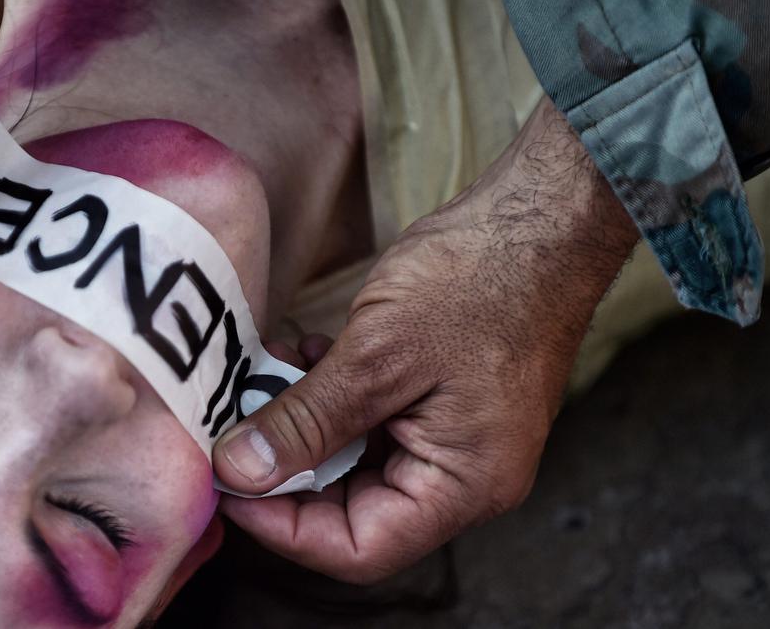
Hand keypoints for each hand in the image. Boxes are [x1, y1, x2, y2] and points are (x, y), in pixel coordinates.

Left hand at [213, 98, 639, 582]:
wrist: (540, 219)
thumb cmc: (479, 281)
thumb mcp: (375, 355)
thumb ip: (305, 422)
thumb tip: (240, 470)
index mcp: (464, 485)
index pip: (358, 550)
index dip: (283, 528)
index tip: (229, 485)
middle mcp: (463, 477)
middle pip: (353, 511)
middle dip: (286, 472)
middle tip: (232, 429)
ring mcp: (453, 438)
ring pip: (356, 463)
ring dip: (303, 426)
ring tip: (264, 378)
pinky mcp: (441, 403)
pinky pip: (372, 422)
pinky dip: (330, 396)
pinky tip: (302, 353)